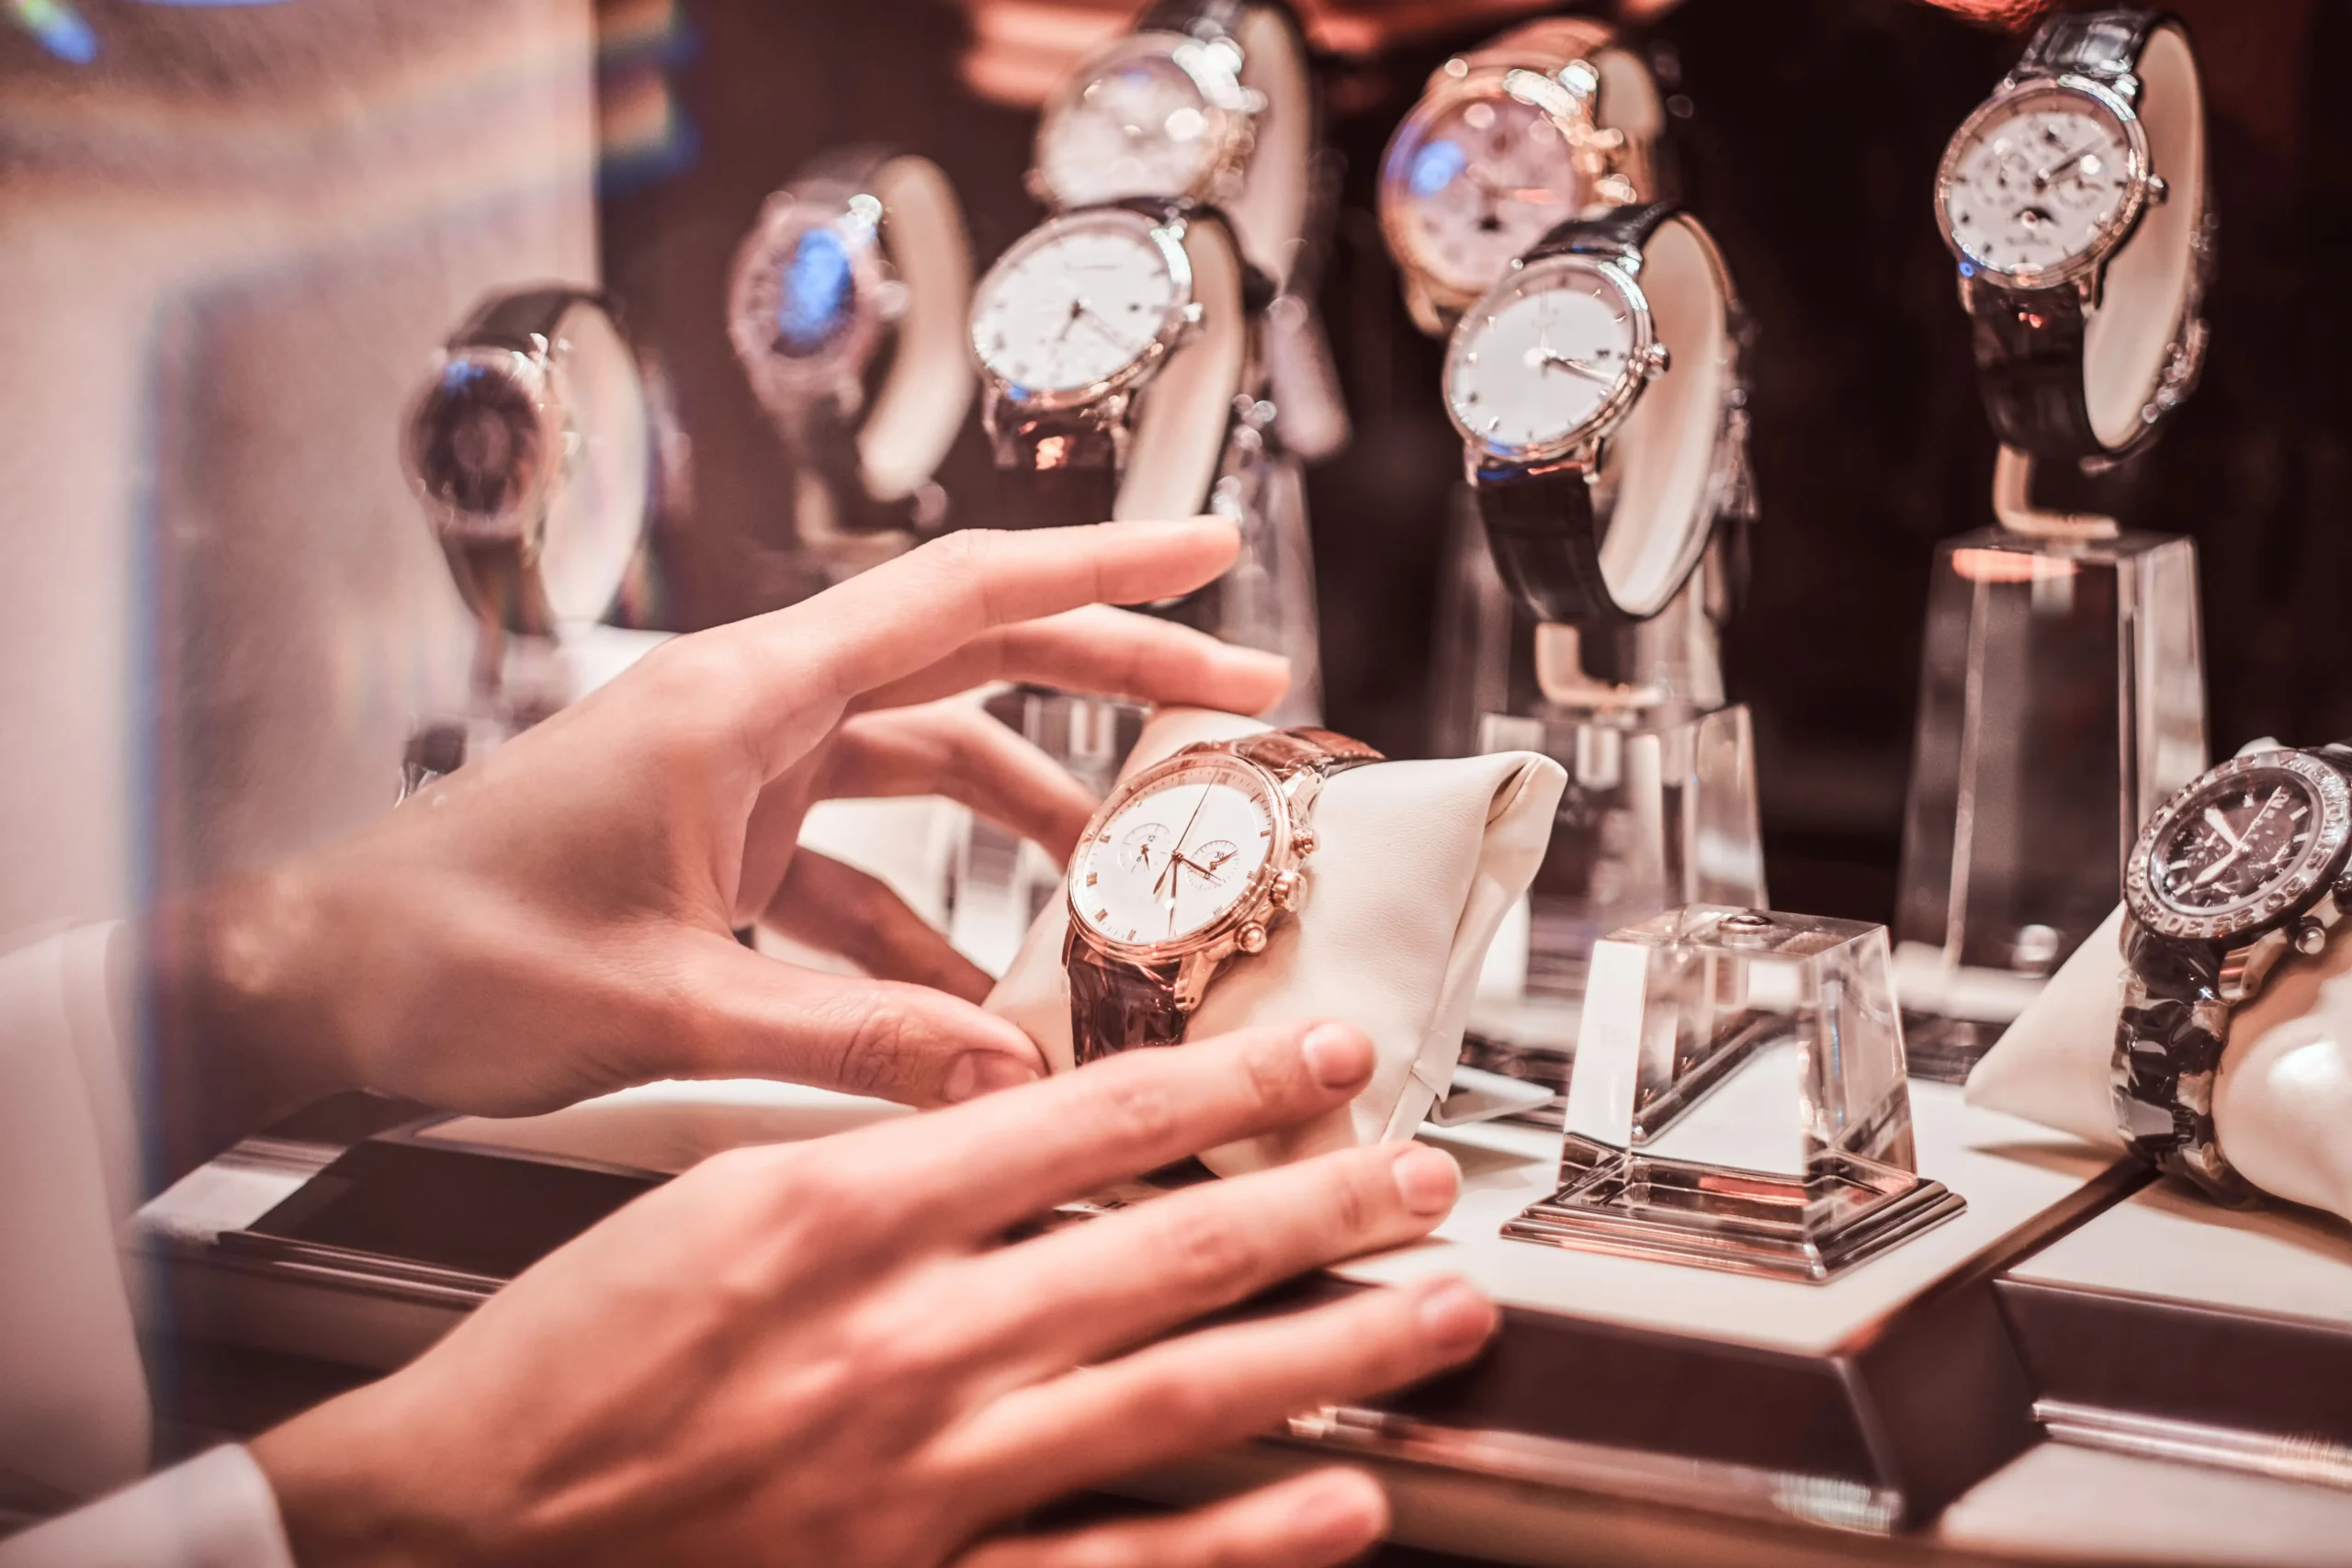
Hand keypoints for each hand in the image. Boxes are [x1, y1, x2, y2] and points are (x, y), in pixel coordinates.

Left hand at [150, 521, 1288, 1170]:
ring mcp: (741, 769)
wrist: (319, 981)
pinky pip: (863, 863)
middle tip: (1231, 697)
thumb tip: (1004, 1070)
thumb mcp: (664, 1004)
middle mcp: (753, 707)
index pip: (959, 595)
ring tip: (1121, 883)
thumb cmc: (447, 955)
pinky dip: (926, 922)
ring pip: (928, 762)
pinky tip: (973, 1000)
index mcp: (744, 695)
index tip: (1207, 554)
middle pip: (971, 661)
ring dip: (1027, 819)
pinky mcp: (725, 836)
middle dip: (1109, 678)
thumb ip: (848, 1036)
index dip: (1100, 570)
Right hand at [252, 1021, 1497, 1567]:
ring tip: (1441, 1307)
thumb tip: (1032, 1103)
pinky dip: (1239, 1541)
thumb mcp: (713, 1186)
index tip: (1332, 1052)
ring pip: (1174, 1397)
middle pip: (1164, 1253)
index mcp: (844, 1208)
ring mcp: (920, 1475)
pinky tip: (1340, 1504)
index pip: (1087, 1121)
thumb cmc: (575, 1344)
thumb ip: (881, 1144)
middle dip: (1323, 1205)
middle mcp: (902, 1335)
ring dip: (1329, 1349)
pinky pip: (1109, 1566)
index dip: (1232, 1081)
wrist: (460, 1518)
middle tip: (1432, 1174)